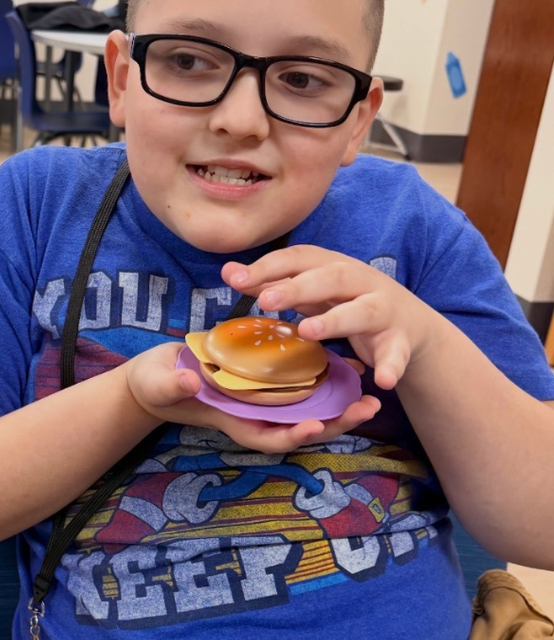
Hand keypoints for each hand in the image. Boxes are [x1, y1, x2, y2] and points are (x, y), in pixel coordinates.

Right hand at [123, 342, 380, 454]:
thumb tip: (190, 383)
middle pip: (298, 427)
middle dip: (334, 423)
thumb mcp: (158, 384)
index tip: (316, 426)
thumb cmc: (153, 384)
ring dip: (338, 406)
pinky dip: (323, 383)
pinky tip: (347, 368)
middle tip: (369, 408)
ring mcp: (259, 402)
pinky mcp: (262, 385)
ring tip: (370, 395)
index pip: (266, 436)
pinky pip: (298, 389)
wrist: (154, 379)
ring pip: (305, 410)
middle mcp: (252, 415)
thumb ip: (174, 386)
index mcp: (230, 420)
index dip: (292, 434)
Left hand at [221, 245, 435, 390]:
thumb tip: (229, 273)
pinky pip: (397, 353)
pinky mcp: (401, 340)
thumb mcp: (311, 292)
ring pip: (364, 311)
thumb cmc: (347, 302)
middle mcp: (362, 281)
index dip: (269, 266)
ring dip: (336, 320)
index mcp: (334, 265)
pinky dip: (392, 365)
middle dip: (298, 288)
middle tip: (265, 301)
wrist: (410, 324)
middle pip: (331, 278)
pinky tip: (382, 381)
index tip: (235, 279)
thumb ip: (273, 283)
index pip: (300, 258)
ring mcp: (385, 310)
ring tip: (309, 332)